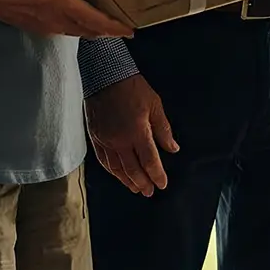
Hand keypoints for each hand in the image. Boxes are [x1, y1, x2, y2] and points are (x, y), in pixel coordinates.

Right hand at [0, 0, 134, 38]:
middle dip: (110, 31)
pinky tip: (82, 18)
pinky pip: (67, 31)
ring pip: (79, 33)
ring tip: (109, 23)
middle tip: (125, 26)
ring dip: (95, 30)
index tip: (130, 31)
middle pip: (91, 32)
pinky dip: (80, 28)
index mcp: (60, 3)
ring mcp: (48, 26)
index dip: (114, 27)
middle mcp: (57, 19)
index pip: (94, 20)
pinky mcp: (41, 28)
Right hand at [85, 74, 178, 195]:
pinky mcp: (95, 138)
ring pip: (117, 169)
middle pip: (133, 170)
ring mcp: (105, 140)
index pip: (149, 161)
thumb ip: (163, 129)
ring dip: (128, 181)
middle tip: (150, 192)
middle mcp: (120, 140)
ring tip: (136, 189)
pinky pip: (103, 161)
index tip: (163, 184)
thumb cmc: (133, 88)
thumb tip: (173, 148)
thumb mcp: (155, 105)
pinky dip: (112, 172)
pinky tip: (119, 176)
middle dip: (143, 183)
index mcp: (137, 131)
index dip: (157, 175)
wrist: (105, 76)